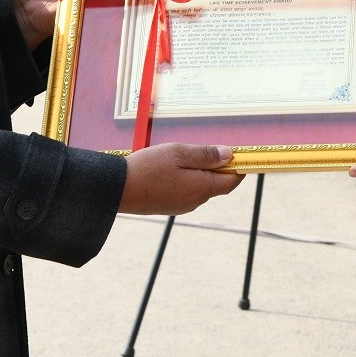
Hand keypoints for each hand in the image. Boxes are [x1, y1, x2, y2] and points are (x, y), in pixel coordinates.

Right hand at [119, 143, 241, 213]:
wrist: (117, 190)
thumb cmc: (147, 168)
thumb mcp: (178, 153)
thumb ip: (205, 155)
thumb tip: (229, 155)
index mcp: (202, 188)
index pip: (232, 181)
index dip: (238, 167)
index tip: (238, 154)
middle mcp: (195, 200)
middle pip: (218, 184)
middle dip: (219, 168)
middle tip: (208, 149)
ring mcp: (182, 205)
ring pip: (202, 188)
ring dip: (201, 173)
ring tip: (185, 157)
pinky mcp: (170, 206)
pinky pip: (188, 192)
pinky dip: (189, 180)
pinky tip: (174, 169)